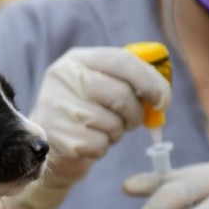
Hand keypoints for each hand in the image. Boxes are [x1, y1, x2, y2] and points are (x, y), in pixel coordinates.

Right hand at [0, 47, 170, 208]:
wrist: (45, 147)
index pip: (121, 61)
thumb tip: (162, 92)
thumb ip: (127, 80)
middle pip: (119, 93)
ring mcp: (57, 108)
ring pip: (112, 122)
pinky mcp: (59, 137)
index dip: (150, 81)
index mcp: (75, 60)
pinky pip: (100, 144)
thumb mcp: (98, 86)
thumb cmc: (82, 114)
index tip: (163, 100)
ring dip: (117, 132)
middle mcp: (62, 79)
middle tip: (134, 120)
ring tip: (102, 130)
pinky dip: (102, 147)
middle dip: (135, 112)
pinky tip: (88, 142)